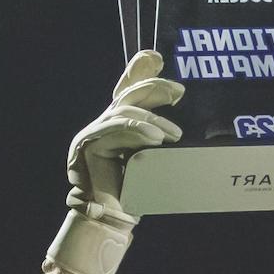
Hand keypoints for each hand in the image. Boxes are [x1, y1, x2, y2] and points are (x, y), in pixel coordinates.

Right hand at [45, 52, 182, 273]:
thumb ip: (160, 137)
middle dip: (154, 87)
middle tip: (179, 91)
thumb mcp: (155, 158)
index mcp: (120, 124)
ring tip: (174, 135)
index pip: (128, 89)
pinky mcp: (89, 144)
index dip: (139, 69)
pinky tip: (156, 138)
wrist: (112, 217)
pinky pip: (116, 130)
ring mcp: (94, 132)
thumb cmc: (137, 191)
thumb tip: (184, 126)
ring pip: (124, 112)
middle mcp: (105, 123)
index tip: (156, 56)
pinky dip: (138, 131)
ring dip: (153, 120)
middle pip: (128, 93)